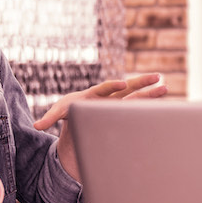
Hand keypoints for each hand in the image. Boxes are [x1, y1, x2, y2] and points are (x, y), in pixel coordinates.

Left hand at [37, 73, 167, 179]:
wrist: (77, 109)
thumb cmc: (67, 110)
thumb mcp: (58, 113)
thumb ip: (49, 118)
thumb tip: (36, 125)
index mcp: (94, 94)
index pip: (105, 88)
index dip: (113, 85)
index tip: (122, 83)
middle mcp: (109, 95)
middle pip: (126, 86)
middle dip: (140, 82)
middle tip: (156, 77)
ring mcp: (118, 101)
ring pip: (136, 94)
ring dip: (149, 91)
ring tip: (165, 85)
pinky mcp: (123, 107)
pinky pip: (138, 104)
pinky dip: (149, 103)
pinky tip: (163, 99)